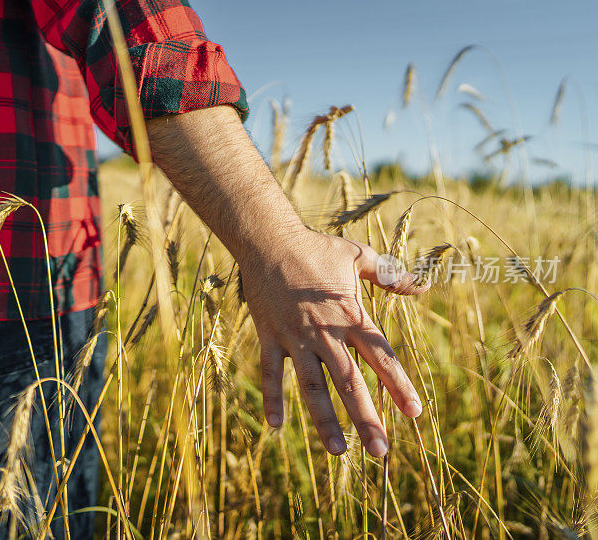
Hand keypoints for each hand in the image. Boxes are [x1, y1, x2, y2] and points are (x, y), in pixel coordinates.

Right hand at [240, 229, 426, 457]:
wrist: (269, 240)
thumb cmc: (316, 248)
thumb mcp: (358, 256)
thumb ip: (391, 275)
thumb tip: (423, 288)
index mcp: (350, 315)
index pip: (380, 356)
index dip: (398, 385)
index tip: (414, 413)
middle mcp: (325, 332)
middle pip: (349, 381)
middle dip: (366, 418)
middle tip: (380, 452)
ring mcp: (295, 337)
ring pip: (312, 385)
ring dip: (324, 419)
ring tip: (336, 451)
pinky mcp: (270, 336)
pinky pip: (271, 372)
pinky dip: (273, 397)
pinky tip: (276, 425)